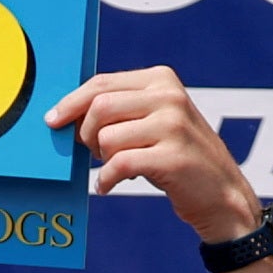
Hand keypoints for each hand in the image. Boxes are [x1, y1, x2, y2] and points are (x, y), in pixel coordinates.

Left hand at [45, 66, 258, 241]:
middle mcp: (169, 96)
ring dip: (103, 159)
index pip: (101, 84)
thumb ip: (119, 109)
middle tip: (96, 153)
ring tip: (119, 166)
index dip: (71, 103)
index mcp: (161, 79)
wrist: (220, 193)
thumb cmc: (175, 156)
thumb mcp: (152, 121)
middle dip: (86, 134)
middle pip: (99, 107)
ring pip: (106, 138)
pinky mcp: (172, 157)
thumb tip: (64, 114)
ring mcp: (173, 125)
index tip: (52, 120)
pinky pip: (118, 164)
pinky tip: (110, 185)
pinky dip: (107, 180)